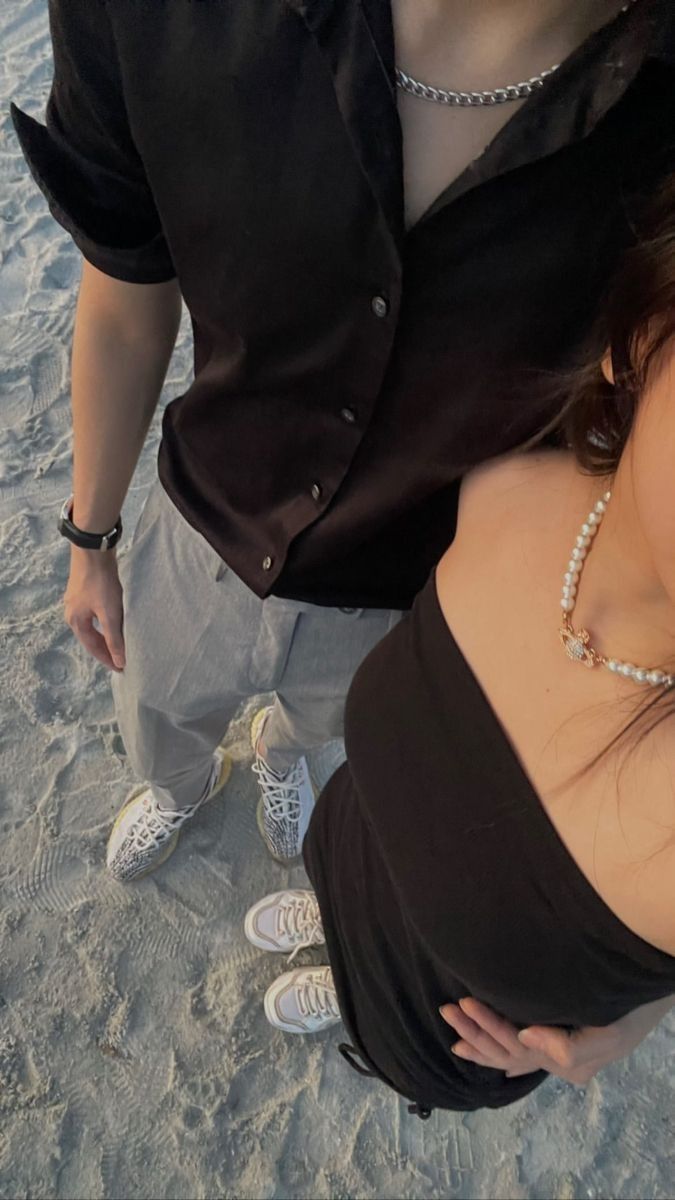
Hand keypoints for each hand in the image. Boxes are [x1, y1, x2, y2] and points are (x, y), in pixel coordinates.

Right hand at [64, 547, 125, 671]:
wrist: (93, 550)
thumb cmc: (100, 583)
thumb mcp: (110, 613)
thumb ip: (114, 638)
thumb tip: (119, 661)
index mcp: (75, 621)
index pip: (92, 648)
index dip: (107, 658)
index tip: (121, 668)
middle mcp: (72, 613)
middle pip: (90, 637)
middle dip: (105, 649)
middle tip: (121, 658)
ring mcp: (76, 600)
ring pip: (92, 625)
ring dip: (105, 635)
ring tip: (119, 643)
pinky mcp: (84, 590)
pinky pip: (94, 614)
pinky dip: (104, 622)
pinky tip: (113, 621)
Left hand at [440, 996, 631, 1084]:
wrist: (646, 994)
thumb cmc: (630, 1012)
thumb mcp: (607, 1033)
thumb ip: (568, 1045)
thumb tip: (523, 1036)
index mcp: (565, 1060)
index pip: (515, 1047)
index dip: (486, 1027)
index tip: (462, 1005)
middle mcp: (557, 1060)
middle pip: (507, 1051)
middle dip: (475, 1031)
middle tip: (446, 1009)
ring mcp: (557, 1051)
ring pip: (510, 1049)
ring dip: (479, 1036)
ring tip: (452, 1017)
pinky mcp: (559, 1035)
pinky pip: (520, 1049)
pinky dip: (496, 1050)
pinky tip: (475, 1049)